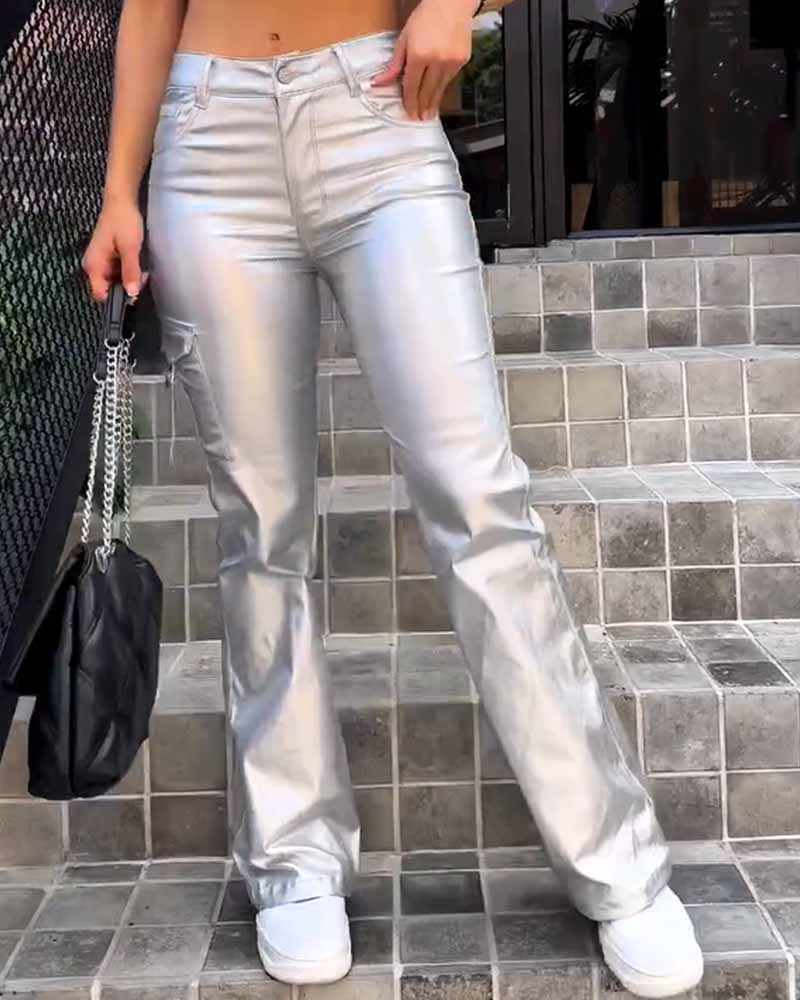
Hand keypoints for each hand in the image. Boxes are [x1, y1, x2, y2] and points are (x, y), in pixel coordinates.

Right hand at [82, 198, 145, 302]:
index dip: (117, 298)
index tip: (133, 293)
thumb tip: (132, 293)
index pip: (100, 295)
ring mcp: (100, 262)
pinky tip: (136, 264)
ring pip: (115, 283)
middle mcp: (93, 266)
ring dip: (129, 279)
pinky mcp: (107, 258)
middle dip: (127, 288)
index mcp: (94, 265)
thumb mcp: (130, 248)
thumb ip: (130, 271)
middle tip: (141, 276)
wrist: (121, 201)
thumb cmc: (123, 220)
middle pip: (109, 290)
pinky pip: (117, 273)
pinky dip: (128, 272)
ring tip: (140, 268)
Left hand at [371, 0, 475, 120]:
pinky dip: (443, 87)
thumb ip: (395, 64)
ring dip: (434, 103)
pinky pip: (450, 79)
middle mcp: (436, 61)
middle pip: (427, 91)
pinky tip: (439, 94)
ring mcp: (451, 61)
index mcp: (419, 54)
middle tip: (420, 119)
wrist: (452, 3)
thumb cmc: (425, 17)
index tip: (409, 113)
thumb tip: (379, 83)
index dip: (409, 102)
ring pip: (440, 89)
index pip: (412, 86)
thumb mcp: (404, 38)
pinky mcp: (462, 61)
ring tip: (430, 114)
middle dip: (422, 107)